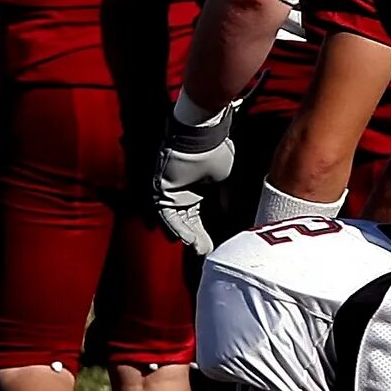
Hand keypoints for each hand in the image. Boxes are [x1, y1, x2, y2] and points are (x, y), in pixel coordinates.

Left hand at [153, 102, 237, 253]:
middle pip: (187, 221)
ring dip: (186, 234)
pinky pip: (167, 213)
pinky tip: (187, 238)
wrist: (203, 137)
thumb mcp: (224, 179)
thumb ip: (225, 197)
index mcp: (195, 189)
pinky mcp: (162, 189)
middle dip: (196, 237)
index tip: (212, 247)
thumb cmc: (215, 151)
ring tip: (198, 249)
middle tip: (205, 252)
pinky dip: (176, 226)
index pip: (197, 217)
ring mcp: (171, 191)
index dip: (203, 232)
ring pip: (176, 220)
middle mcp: (182, 192)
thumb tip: (228, 213)